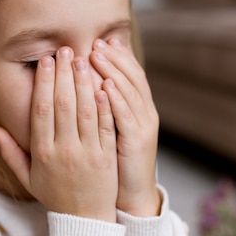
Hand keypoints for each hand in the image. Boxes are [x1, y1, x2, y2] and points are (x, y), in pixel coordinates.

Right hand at [0, 47, 118, 221]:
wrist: (84, 221)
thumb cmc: (55, 196)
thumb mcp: (27, 178)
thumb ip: (10, 153)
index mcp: (42, 153)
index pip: (41, 110)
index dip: (43, 83)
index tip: (46, 61)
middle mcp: (64, 150)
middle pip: (63, 104)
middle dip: (64, 74)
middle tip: (65, 49)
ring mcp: (88, 152)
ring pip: (86, 110)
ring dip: (85, 82)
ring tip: (85, 58)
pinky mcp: (108, 156)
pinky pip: (107, 125)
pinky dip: (106, 104)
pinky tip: (105, 83)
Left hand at [90, 38, 160, 216]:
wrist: (132, 195)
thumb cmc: (117, 163)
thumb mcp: (113, 131)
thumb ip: (106, 108)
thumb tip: (90, 85)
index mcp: (140, 110)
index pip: (131, 75)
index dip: (118, 57)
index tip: (101, 41)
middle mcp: (145, 114)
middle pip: (132, 78)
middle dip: (115, 58)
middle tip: (98, 42)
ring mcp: (144, 127)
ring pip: (130, 92)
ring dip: (114, 71)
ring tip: (97, 55)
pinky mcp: (138, 142)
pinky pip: (127, 116)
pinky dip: (117, 99)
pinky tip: (105, 85)